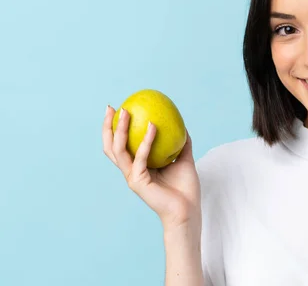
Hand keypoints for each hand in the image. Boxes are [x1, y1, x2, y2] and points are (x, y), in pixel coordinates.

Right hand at [102, 105, 200, 228]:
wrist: (188, 210)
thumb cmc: (186, 188)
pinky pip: (140, 157)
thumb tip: (182, 124)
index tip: (118, 110)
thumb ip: (181, 143)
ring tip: (125, 112)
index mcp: (138, 167)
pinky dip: (145, 141)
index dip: (114, 129)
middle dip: (107, 127)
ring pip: (118, 151)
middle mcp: (131, 171)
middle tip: (113, 108)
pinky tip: (153, 126)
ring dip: (119, 130)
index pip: (120, 146)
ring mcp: (132, 177)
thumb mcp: (184, 159)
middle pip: (110, 147)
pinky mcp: (138, 182)